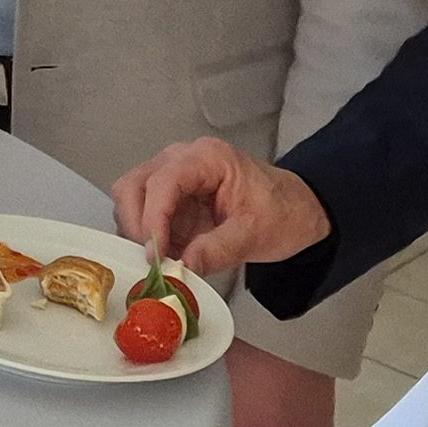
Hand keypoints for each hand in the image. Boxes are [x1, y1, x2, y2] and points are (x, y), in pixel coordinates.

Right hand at [114, 136, 332, 281]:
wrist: (296, 210)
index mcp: (207, 159)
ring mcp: (173, 177)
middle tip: (152, 258)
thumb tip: (181, 267)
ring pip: (131, 197)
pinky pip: (143, 213)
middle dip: (136, 224)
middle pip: (134, 185)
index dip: (152, 218)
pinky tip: (165, 254)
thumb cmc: (282, 212)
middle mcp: (183, 160)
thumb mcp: (255, 234)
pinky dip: (146, 236)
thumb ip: (218, 250)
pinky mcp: (171, 198)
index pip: (163, 182)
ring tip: (161, 258)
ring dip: (138, 231)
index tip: (155, 253)